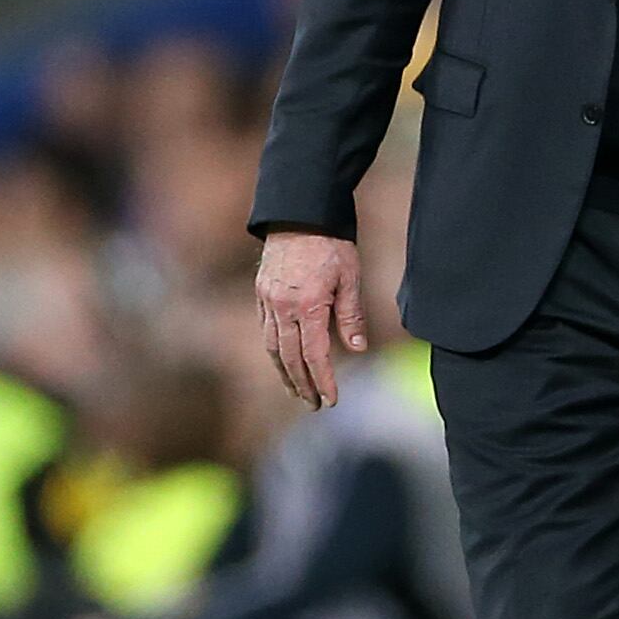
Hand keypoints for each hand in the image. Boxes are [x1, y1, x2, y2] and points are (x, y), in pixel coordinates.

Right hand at [255, 230, 365, 408]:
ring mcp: (268, 301)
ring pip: (273, 348)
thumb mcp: (350, 277)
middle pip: (291, 358)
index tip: (331, 400)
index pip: (315, 355)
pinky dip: (274, 351)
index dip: (323, 381)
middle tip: (314, 405)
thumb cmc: (331, 243)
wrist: (299, 213)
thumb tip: (356, 349)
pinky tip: (282, 360)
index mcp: (309, 306)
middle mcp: (283, 308)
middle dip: (303, 385)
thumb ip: (351, 315)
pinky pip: (265, 330)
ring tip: (296, 391)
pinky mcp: (261, 292)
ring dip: (285, 373)